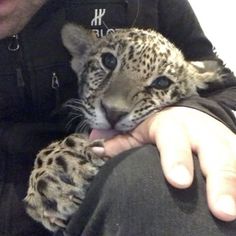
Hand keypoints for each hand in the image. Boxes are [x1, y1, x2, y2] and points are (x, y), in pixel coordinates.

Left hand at [103, 107, 235, 221]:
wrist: (189, 114)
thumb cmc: (159, 125)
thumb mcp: (139, 128)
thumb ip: (120, 140)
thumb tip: (94, 148)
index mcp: (174, 125)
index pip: (175, 140)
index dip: (178, 159)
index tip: (179, 181)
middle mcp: (203, 133)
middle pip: (217, 154)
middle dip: (223, 180)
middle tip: (223, 210)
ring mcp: (225, 142)